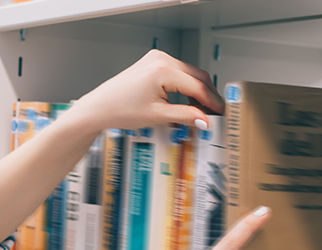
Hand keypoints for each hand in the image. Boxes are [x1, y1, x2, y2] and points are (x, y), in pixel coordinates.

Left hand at [58, 49, 224, 132]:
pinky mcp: (153, 62)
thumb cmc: (120, 109)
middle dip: (207, 94)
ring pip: (189, 73)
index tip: (221, 113)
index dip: (212, 102)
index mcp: (162, 70)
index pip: (197, 86)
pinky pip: (178, 72)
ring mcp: (156, 58)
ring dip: (197, 90)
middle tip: (215, 112)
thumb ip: (186, 116)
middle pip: (197, 76)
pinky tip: (187, 99)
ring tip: (201, 109)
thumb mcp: (158, 116)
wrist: (100, 107)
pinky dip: (185, 85)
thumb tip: (205, 120)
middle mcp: (160, 59)